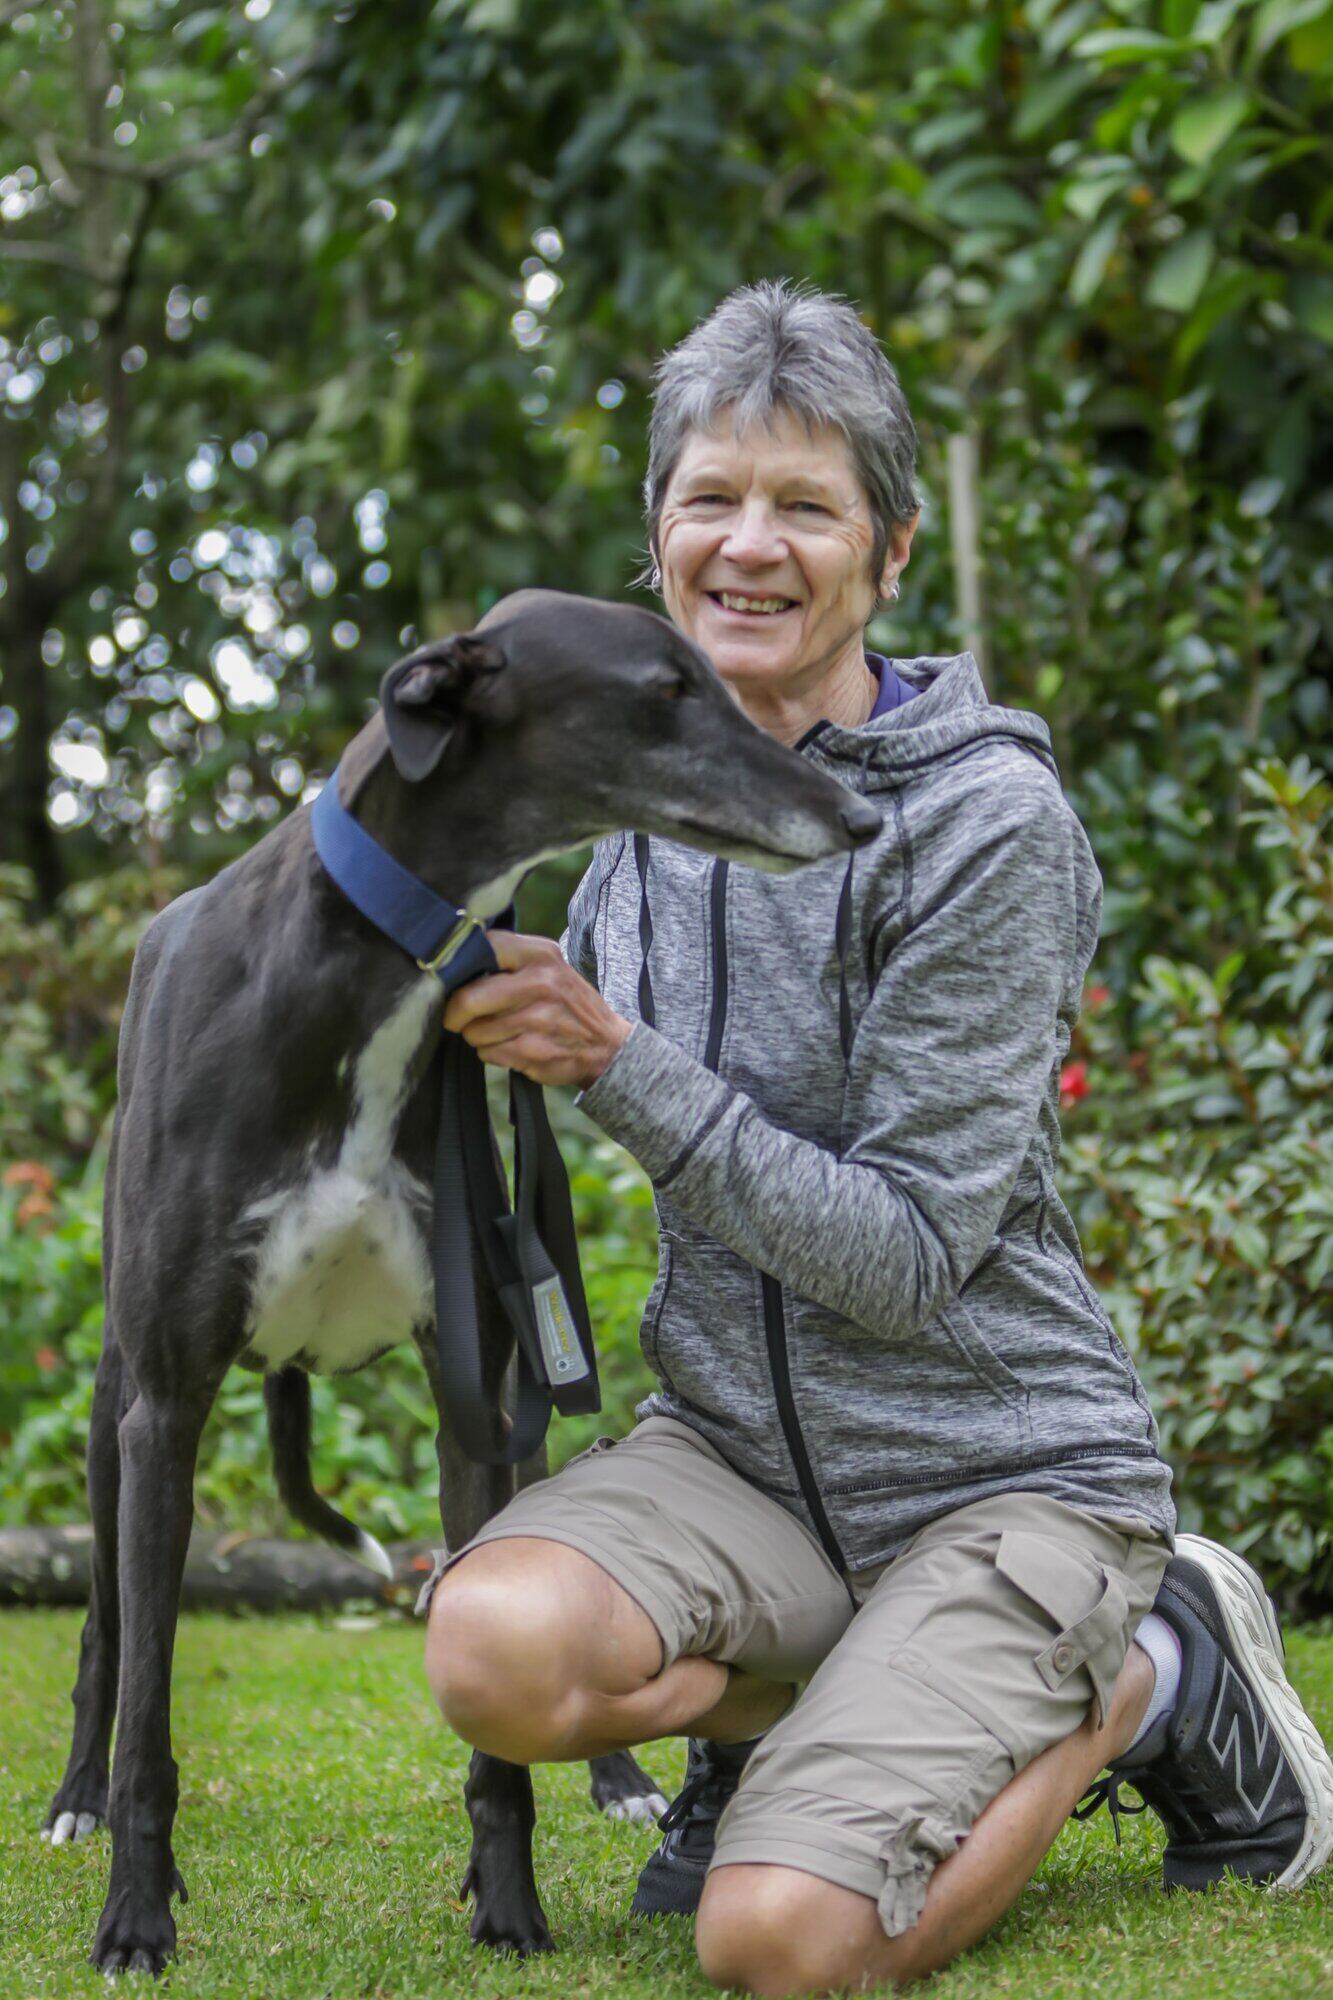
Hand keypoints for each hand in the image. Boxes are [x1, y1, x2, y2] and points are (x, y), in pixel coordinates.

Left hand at [441, 932, 631, 1089]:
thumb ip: (508, 960)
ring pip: (474, 1031)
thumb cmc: (564, 1002)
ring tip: (500, 1030)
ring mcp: (538, 1020)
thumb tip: (453, 966)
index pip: (483, 949)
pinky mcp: (533, 1051)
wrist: (606, 1044)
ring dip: (477, 1035)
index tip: (454, 981)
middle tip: (459, 1017)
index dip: (459, 968)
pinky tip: (511, 1045)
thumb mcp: (548, 966)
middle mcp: (540, 983)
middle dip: (456, 1013)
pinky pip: (488, 1053)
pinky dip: (492, 1052)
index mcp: (541, 954)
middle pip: (469, 999)